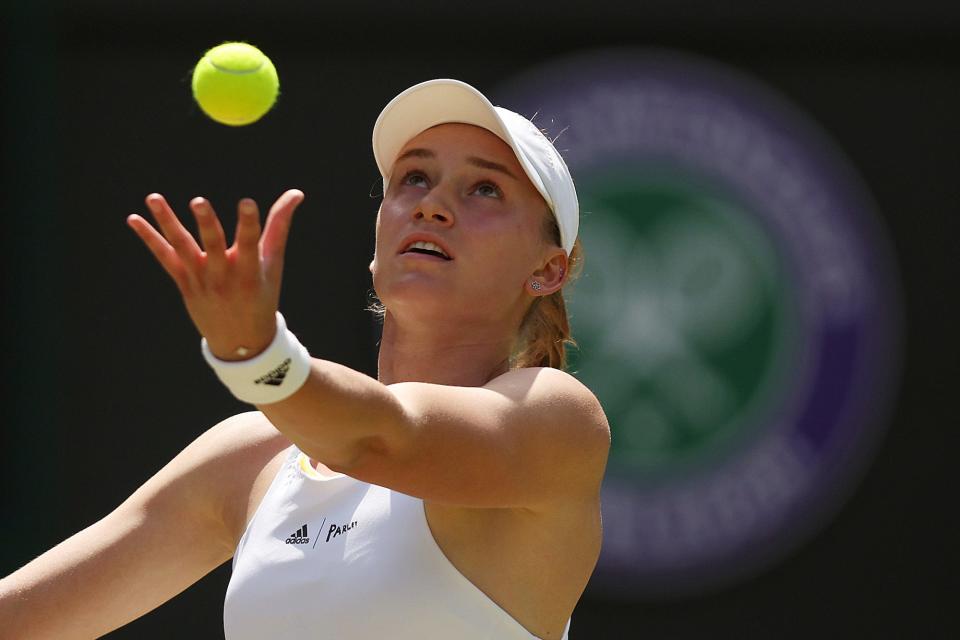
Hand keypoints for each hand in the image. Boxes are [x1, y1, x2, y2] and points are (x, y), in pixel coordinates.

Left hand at [127, 189, 304, 360]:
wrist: (241, 343)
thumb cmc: (262, 295)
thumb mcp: (274, 264)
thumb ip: (279, 226)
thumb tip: (296, 193)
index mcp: (251, 273)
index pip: (250, 244)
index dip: (249, 223)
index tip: (247, 203)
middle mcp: (224, 276)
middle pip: (213, 246)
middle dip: (207, 224)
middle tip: (199, 201)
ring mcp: (201, 280)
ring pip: (182, 248)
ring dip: (167, 222)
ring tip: (154, 197)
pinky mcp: (184, 283)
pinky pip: (165, 257)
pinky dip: (149, 238)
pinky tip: (134, 218)